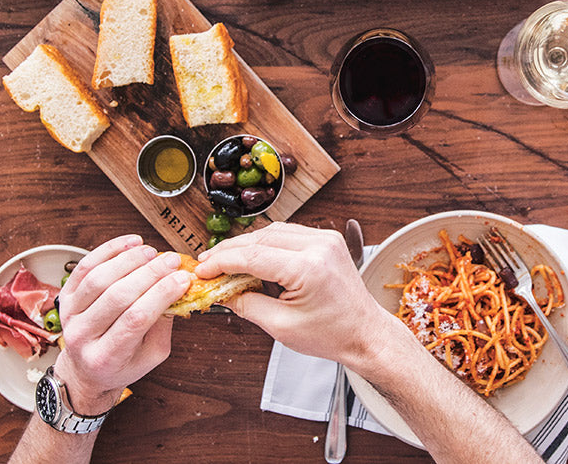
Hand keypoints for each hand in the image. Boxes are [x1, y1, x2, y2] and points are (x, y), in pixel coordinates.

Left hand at [52, 235, 190, 414]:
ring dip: (129, 260)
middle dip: (150, 274)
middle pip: (118, 296)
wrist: (85, 370)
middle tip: (172, 261)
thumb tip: (179, 286)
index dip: (162, 294)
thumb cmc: (123, 363)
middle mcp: (82, 337)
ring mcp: (70, 315)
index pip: (136, 319)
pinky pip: (85, 266)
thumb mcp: (153, 354)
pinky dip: (109, 250)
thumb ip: (164, 323)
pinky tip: (131, 243)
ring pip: (99, 278)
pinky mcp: (65, 297)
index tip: (183, 279)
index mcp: (106, 358)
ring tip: (152, 252)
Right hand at [195, 223, 389, 366]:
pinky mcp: (326, 239)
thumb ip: (246, 304)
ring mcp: (325, 238)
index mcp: (308, 268)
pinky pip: (287, 234)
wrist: (365, 333)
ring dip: (246, 245)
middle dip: (229, 251)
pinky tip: (250, 256)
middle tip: (207, 265)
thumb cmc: (331, 335)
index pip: (252, 257)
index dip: (221, 262)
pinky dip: (265, 243)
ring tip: (224, 261)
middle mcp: (319, 246)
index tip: (201, 270)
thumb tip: (220, 291)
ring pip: (271, 232)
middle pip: (260, 239)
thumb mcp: (281, 326)